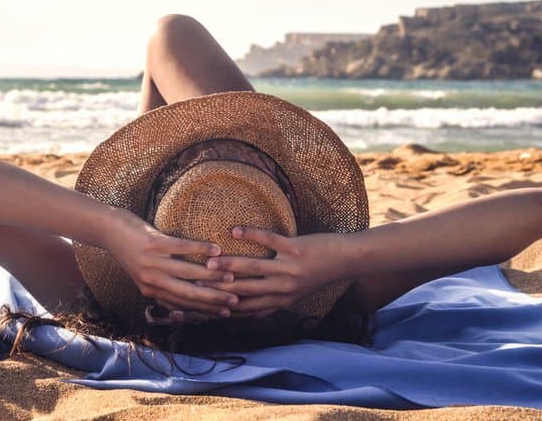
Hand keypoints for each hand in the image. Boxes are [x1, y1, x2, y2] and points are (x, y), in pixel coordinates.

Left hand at [102, 208, 237, 316]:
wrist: (107, 230)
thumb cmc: (130, 250)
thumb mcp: (144, 274)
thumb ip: (162, 286)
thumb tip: (186, 300)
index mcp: (151, 291)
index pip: (183, 304)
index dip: (205, 309)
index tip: (226, 312)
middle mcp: (152, 281)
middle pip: (188, 293)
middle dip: (213, 299)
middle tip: (235, 301)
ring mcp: (152, 263)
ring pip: (188, 273)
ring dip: (212, 276)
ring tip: (232, 276)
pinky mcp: (153, 244)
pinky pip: (181, 248)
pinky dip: (201, 249)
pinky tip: (216, 250)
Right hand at [203, 227, 348, 314]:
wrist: (346, 260)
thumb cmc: (317, 275)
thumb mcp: (294, 295)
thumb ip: (272, 302)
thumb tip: (247, 311)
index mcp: (280, 301)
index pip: (245, 308)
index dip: (223, 305)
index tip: (201, 303)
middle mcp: (282, 289)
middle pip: (244, 290)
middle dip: (219, 286)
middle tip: (195, 281)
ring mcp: (289, 269)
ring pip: (252, 268)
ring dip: (228, 264)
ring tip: (209, 260)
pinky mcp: (296, 249)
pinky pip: (269, 241)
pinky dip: (250, 235)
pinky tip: (234, 231)